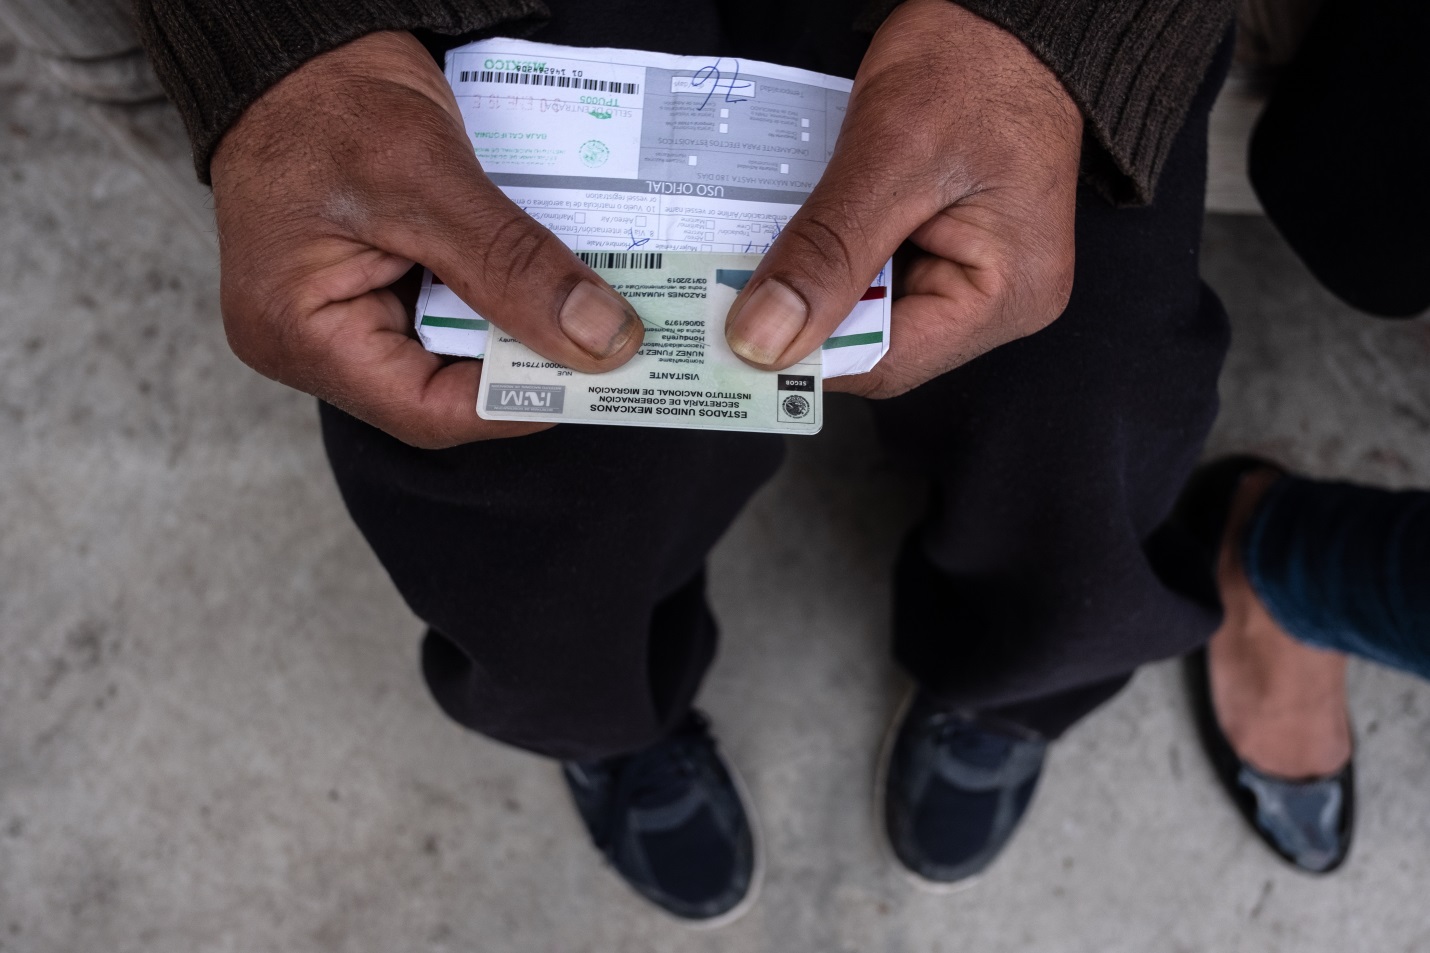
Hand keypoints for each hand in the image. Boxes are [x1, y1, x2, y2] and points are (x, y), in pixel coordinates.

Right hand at [210, 32, 644, 447]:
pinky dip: (500, 295)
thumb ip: (514, 265)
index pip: (426, 413)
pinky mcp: (371, 286)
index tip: (594, 372)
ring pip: (454, 351)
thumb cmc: (325, 96)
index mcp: (298, 335)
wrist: (297, 43)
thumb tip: (601, 339)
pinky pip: (448, 310)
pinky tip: (544, 277)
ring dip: (519, 326)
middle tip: (605, 339)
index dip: (517, 402)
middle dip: (525, 362)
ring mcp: (342, 315)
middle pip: (443, 388)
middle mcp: (314, 342)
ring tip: (584, 306)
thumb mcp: (428, 178)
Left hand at [723, 0, 1082, 397]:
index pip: (888, 365)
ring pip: (867, 311)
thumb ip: (827, 254)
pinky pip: (875, 275)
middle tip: (737, 292)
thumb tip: (765, 340)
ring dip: (814, 285)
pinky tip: (799, 234)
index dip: (809, 359)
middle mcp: (1000, 300)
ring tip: (765, 255)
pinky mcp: (946, 249)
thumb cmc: (976, 63)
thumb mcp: (891, 156)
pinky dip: (831, 257)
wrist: (1004, 16)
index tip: (737, 341)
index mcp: (1009, 296)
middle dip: (808, 318)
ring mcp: (974, 275)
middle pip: (876, 345)